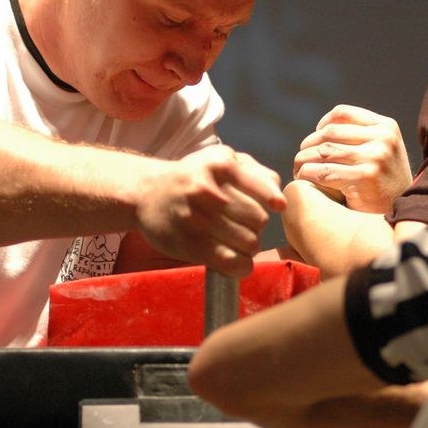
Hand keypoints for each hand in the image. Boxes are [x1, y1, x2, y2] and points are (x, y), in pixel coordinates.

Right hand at [134, 145, 285, 276]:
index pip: (264, 190)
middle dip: (257, 226)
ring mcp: (197, 218)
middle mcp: (209, 190)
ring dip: (249, 247)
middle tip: (244, 225)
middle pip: (259, 220)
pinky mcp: (189, 244)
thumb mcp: (221, 160)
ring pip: (249, 243)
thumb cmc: (194, 176)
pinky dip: (241, 266)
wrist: (147, 193)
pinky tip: (237, 261)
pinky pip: (231, 262)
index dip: (273, 202)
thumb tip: (279, 201)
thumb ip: (255, 173)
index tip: (276, 207)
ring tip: (237, 241)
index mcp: (221, 165)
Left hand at [292, 105, 411, 213]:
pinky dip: (307, 174)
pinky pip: (323, 172)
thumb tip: (321, 129)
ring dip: (303, 161)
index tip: (315, 140)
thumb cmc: (385, 182)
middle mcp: (383, 138)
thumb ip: (361, 136)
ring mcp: (375, 157)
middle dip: (308, 145)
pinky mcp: (365, 178)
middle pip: (329, 132)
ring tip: (299, 170)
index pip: (342, 113)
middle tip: (300, 159)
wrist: (403, 212)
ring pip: (323, 152)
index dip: (322, 124)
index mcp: (386, 126)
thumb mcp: (383, 150)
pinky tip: (304, 180)